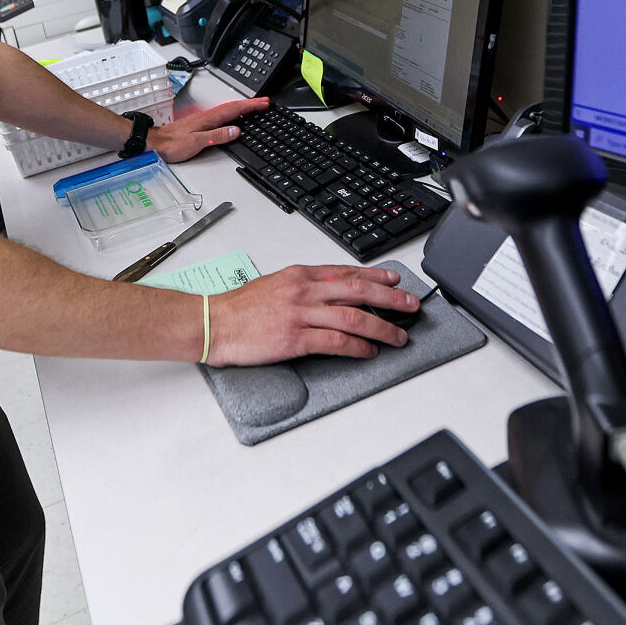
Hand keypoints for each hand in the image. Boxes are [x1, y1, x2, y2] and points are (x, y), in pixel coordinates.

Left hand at [147, 96, 269, 161]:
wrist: (156, 143)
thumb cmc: (173, 144)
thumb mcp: (197, 142)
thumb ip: (217, 136)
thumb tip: (236, 130)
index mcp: (209, 118)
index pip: (235, 109)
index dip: (251, 106)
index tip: (264, 104)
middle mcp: (207, 116)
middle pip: (233, 107)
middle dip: (250, 104)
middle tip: (265, 103)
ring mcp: (204, 119)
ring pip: (228, 110)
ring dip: (242, 108)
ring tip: (254, 108)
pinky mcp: (201, 124)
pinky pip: (222, 115)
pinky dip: (233, 113)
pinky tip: (234, 118)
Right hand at [204, 265, 419, 365]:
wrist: (214, 323)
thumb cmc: (240, 307)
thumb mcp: (275, 284)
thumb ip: (304, 287)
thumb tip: (332, 293)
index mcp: (300, 275)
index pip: (347, 273)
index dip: (377, 278)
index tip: (395, 282)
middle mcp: (304, 291)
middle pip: (359, 292)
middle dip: (391, 299)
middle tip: (411, 305)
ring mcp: (301, 314)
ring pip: (354, 317)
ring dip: (383, 328)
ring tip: (398, 336)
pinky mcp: (296, 339)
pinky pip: (337, 342)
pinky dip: (359, 347)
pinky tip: (369, 351)